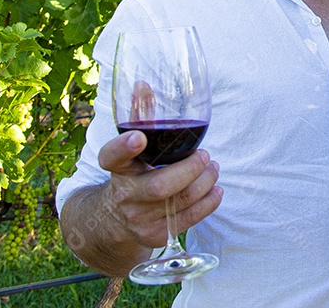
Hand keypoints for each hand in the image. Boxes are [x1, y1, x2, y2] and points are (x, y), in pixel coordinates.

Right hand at [97, 131, 222, 248]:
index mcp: (117, 169)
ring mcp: (139, 218)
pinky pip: (191, 217)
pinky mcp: (156, 234)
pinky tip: (215, 189)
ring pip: (182, 199)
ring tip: (213, 169)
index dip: (124, 147)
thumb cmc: (134, 176)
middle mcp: (124, 195)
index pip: (112, 157)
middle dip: (191, 168)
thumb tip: (153, 93)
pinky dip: (210, 201)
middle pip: (160, 185)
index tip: (138, 138)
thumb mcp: (130, 157)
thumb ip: (142, 132)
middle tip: (205, 156)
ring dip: (206, 181)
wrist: (117, 218)